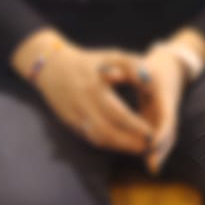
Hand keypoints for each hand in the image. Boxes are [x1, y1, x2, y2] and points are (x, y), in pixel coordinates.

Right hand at [15, 33, 155, 154]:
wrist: (52, 67)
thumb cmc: (90, 61)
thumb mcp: (112, 56)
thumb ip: (133, 65)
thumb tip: (149, 80)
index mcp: (94, 88)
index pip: (118, 113)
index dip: (136, 126)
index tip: (153, 133)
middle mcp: (82, 104)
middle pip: (107, 131)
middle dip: (130, 142)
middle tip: (150, 146)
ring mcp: (74, 115)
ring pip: (98, 138)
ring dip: (120, 146)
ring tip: (141, 149)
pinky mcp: (70, 122)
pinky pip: (90, 138)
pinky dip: (108, 144)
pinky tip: (124, 144)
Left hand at [139, 43, 190, 173]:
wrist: (171, 67)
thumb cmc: (149, 66)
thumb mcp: (138, 64)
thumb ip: (126, 71)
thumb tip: (112, 76)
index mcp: (164, 94)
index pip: (166, 117)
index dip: (160, 133)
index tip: (152, 145)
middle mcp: (169, 107)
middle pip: (170, 132)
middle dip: (162, 149)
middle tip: (154, 167)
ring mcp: (167, 115)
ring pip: (166, 137)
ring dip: (160, 151)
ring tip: (153, 167)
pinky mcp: (162, 120)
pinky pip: (159, 135)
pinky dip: (154, 147)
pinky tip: (148, 159)